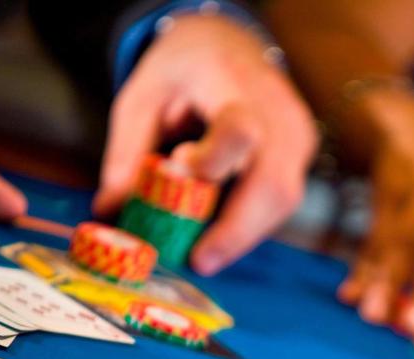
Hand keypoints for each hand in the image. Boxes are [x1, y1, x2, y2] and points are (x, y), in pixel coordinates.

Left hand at [94, 14, 317, 274]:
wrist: (227, 42)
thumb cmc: (181, 70)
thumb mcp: (139, 99)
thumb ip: (125, 155)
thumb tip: (111, 211)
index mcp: (232, 84)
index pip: (240, 132)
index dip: (217, 171)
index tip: (185, 196)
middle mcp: (277, 110)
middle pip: (275, 185)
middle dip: (238, 232)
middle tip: (200, 261)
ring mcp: (297, 132)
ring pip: (283, 200)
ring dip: (244, 231)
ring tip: (206, 247)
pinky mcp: (302, 150)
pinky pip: (282, 199)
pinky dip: (252, 220)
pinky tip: (224, 226)